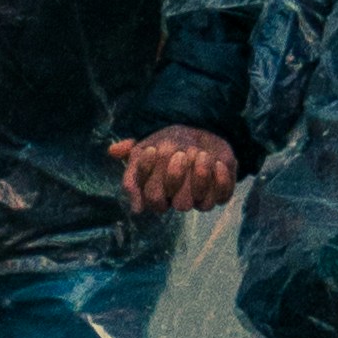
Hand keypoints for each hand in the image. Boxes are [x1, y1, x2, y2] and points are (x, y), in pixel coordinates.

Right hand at [113, 127, 239, 218]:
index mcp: (161, 195)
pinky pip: (224, 196)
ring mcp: (202, 198)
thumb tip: (113, 152)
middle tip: (179, 153)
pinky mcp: (221, 191)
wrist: (198, 133)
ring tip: (201, 154)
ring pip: (203, 204)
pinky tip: (218, 162)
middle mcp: (180, 200)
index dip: (154, 179)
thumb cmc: (168, 144)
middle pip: (180, 204)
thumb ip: (130, 152)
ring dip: (202, 178)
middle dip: (179, 178)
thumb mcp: (146, 145)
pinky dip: (222, 180)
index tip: (152, 150)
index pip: (153, 200)